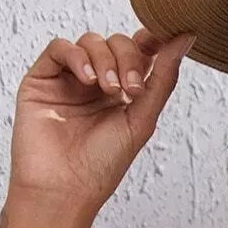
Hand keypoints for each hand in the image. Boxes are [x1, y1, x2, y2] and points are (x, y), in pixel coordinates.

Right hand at [7, 27, 193, 212]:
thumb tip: (186, 38)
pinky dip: (77, 57)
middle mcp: (95, 83)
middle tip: (130, 89)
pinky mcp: (42, 79)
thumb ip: (163, 78)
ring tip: (108, 90)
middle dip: (128, 58)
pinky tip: (87, 80)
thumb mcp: (143, 119)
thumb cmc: (101, 166)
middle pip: (116, 43)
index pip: (137, 52)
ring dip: (105, 59)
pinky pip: (59, 48)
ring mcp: (68, 80)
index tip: (163, 39)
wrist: (63, 189)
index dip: (150, 40)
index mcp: (121, 93)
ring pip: (90, 42)